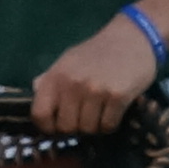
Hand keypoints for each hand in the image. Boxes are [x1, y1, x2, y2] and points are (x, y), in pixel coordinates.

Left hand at [32, 15, 159, 134]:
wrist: (134, 37)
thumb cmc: (99, 51)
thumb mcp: (69, 60)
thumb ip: (50, 78)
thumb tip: (34, 90)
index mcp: (56, 75)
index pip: (39, 114)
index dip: (47, 127)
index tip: (58, 126)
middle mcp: (72, 84)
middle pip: (66, 127)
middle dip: (76, 127)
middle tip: (85, 116)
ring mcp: (95, 90)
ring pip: (88, 130)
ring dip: (95, 126)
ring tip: (100, 110)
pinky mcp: (117, 96)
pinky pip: (108, 126)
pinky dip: (110, 123)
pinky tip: (113, 109)